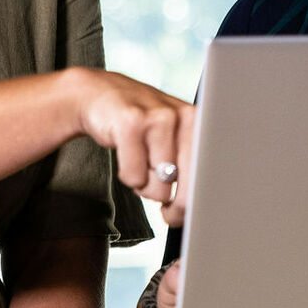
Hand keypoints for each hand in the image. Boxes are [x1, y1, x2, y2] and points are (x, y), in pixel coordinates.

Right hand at [67, 68, 195, 223]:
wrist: (100, 94)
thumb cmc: (141, 125)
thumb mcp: (173, 139)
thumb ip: (189, 168)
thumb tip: (195, 210)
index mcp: (199, 123)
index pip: (207, 177)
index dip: (195, 204)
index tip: (182, 213)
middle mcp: (184, 117)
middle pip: (186, 189)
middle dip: (172, 204)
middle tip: (164, 204)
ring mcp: (158, 117)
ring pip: (158, 187)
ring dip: (145, 185)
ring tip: (141, 162)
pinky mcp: (131, 123)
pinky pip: (133, 176)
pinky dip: (127, 176)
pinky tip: (126, 154)